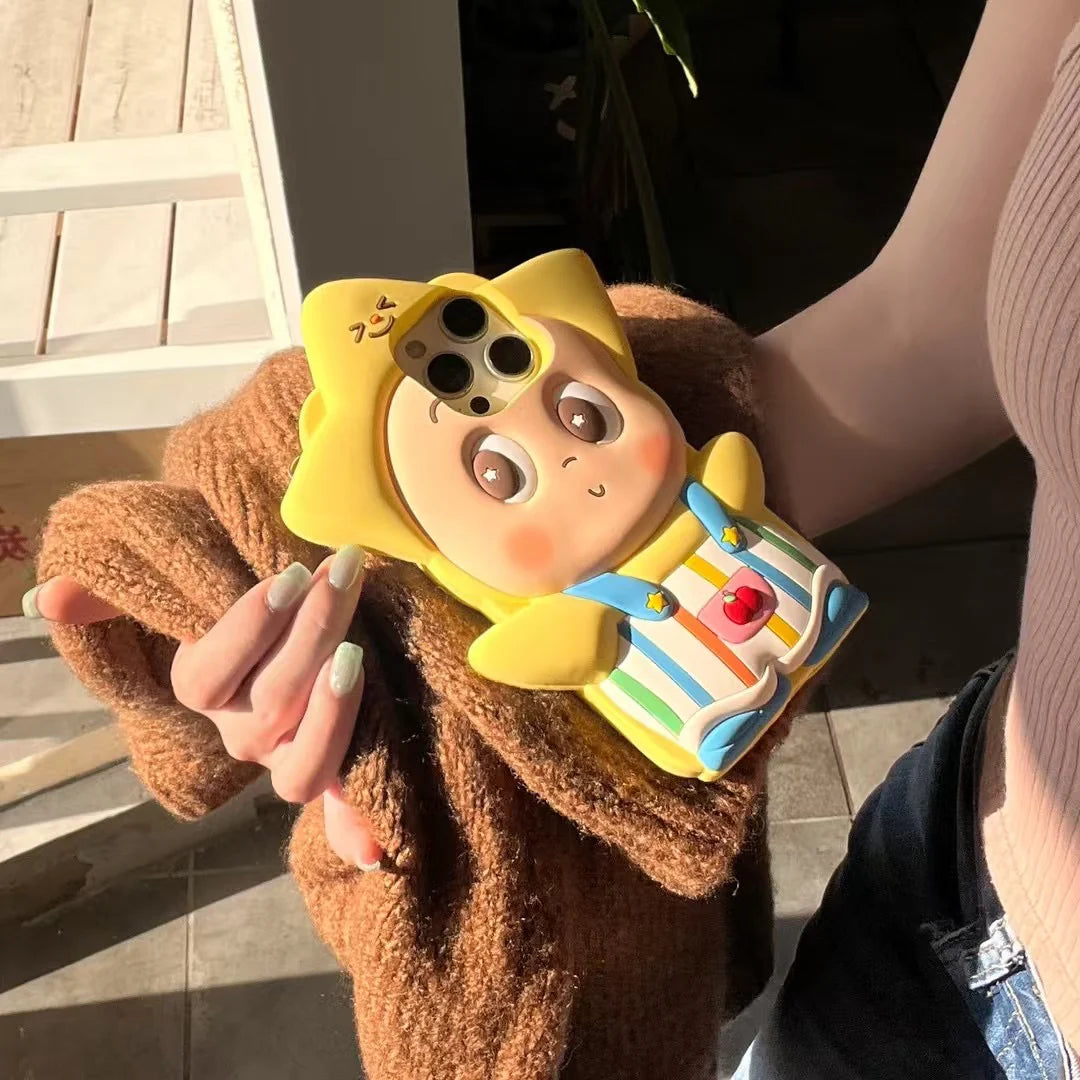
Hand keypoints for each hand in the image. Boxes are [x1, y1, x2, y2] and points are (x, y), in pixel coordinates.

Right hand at [25, 548, 382, 870]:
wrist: (292, 612)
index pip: (208, 678)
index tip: (288, 576)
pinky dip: (349, 828)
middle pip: (268, 708)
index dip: (249, 630)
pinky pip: (335, 808)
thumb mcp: (183, 588)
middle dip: (311, 638)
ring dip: (337, 709)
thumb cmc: (240, 592)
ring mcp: (285, 755)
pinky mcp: (331, 765)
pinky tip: (372, 848)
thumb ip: (116, 595)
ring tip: (358, 647)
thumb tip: (45, 599)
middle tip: (343, 578)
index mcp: (200, 689)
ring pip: (304, 760)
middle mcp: (239, 733)